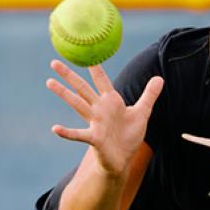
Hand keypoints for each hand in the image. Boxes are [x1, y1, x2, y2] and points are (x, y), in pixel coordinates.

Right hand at [46, 61, 163, 176]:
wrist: (124, 158)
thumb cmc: (129, 135)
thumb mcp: (143, 113)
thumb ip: (149, 95)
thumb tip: (160, 77)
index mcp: (111, 101)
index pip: (101, 80)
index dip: (95, 66)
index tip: (86, 51)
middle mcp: (99, 109)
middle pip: (82, 88)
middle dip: (69, 75)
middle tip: (53, 62)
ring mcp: (95, 123)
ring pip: (77, 104)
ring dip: (64, 94)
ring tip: (49, 82)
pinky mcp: (94, 138)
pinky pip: (78, 134)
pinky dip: (67, 132)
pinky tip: (55, 129)